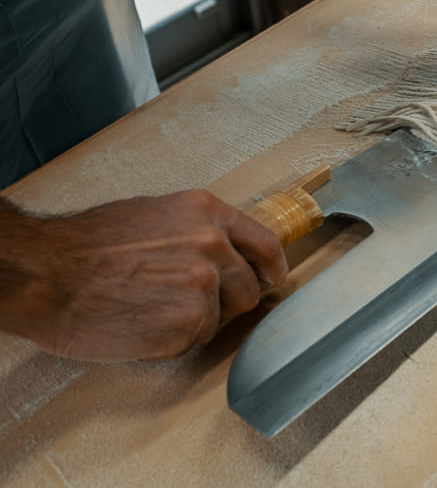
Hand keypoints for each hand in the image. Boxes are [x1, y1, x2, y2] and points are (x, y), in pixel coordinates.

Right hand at [0, 191, 286, 361]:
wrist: (45, 274)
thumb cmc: (86, 247)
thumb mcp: (155, 215)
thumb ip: (199, 231)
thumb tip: (228, 252)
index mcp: (207, 212)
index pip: (266, 244)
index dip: (271, 268)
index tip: (273, 280)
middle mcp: (212, 244)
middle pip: (249, 288)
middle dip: (226, 302)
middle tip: (185, 303)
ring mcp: (203, 285)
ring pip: (221, 318)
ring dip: (195, 321)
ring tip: (152, 308)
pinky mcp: (187, 323)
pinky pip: (194, 340)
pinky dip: (171, 341)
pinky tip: (141, 323)